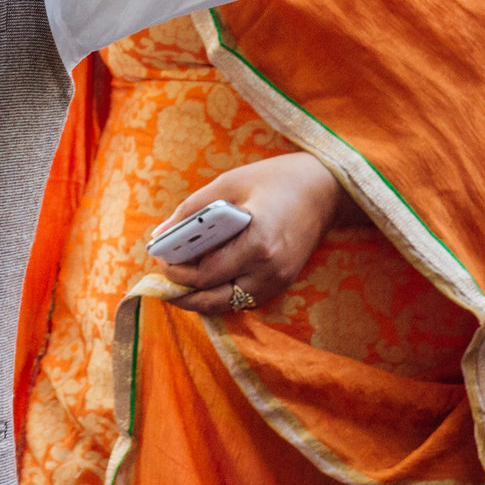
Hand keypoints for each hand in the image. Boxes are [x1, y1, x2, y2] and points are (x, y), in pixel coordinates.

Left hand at [148, 151, 356, 315]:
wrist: (325, 190)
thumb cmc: (274, 179)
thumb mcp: (229, 183)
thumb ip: (192, 209)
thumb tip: (160, 234)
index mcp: (257, 240)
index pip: (206, 272)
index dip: (176, 270)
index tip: (158, 257)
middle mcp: (270, 268)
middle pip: (214, 297)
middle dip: (182, 291)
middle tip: (160, 280)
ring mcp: (278, 280)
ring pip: (228, 305)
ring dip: (200, 299)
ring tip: (177, 286)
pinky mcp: (283, 283)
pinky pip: (244, 300)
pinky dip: (221, 295)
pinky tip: (205, 283)